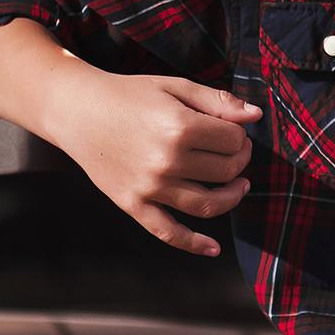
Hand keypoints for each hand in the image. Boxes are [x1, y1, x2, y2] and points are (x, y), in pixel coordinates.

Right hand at [54, 73, 262, 256]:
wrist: (78, 111)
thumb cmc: (128, 95)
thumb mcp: (174, 86)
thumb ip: (217, 101)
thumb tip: (255, 116)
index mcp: (180, 126)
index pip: (233, 140)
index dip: (239, 134)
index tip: (232, 130)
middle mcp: (167, 160)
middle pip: (226, 170)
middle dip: (239, 160)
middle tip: (235, 152)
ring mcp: (150, 187)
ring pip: (209, 204)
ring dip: (232, 196)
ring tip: (238, 186)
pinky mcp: (133, 205)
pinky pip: (168, 232)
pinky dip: (194, 244)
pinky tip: (213, 248)